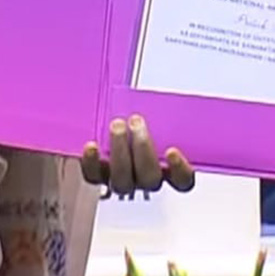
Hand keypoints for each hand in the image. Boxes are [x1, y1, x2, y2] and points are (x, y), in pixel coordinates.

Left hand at [79, 115, 195, 195]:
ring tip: (117, 124)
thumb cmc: (140, 114)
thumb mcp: (157, 110)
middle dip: (142, 149)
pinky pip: (94, 176)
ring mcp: (121, 181)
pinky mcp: (98, 176)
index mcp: (168, 167)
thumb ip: (165, 112)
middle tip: (136, 121)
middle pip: (150, 178)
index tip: (171, 150)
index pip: (182, 180)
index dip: (179, 170)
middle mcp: (145, 179)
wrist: (110, 116)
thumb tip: (173, 94)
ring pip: (123, 180)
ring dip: (120, 152)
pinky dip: (92, 162)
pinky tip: (92, 146)